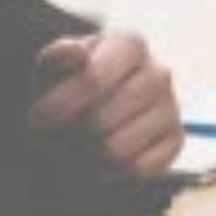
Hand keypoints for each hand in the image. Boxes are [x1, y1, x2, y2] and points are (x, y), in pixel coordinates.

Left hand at [29, 30, 184, 176]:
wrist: (95, 104)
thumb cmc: (70, 82)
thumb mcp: (54, 66)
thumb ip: (59, 57)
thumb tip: (78, 54)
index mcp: (130, 44)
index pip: (92, 80)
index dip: (58, 105)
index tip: (38, 118)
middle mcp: (159, 73)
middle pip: (102, 120)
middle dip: (71, 135)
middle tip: (58, 136)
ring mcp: (172, 107)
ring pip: (118, 149)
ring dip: (88, 156)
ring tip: (78, 146)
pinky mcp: (177, 140)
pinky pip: (138, 169)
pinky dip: (113, 171)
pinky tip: (102, 157)